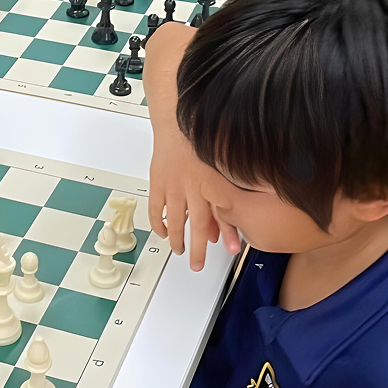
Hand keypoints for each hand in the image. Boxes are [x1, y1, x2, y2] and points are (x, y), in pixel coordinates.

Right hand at [148, 124, 239, 270]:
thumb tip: (231, 216)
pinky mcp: (157, 183)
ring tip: (180, 251)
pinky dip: (158, 224)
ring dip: (177, 240)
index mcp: (213, 181)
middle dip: (199, 249)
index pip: (222, 213)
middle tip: (198, 265)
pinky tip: (163, 233)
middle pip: (198, 224)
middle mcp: (193, 186)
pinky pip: (155, 210)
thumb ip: (226, 192)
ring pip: (175, 221)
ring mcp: (173, 186)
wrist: (177, 122)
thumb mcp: (222, 166)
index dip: (229, 233)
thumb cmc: (201, 144)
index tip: (232, 250)